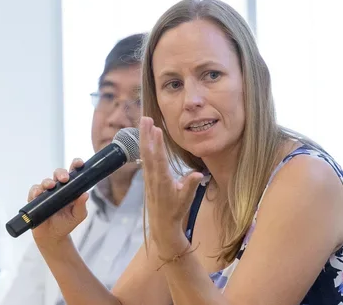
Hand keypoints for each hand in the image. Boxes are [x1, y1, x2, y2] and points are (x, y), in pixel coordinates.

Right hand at [28, 158, 89, 246]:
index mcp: (70, 188)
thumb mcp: (78, 215)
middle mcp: (58, 188)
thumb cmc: (67, 223)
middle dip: (61, 173)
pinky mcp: (35, 199)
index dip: (75, 165)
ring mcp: (46, 192)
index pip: (73, 173)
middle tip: (64, 179)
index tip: (79, 163)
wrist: (53, 236)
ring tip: (50, 186)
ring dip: (47, 181)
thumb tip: (85, 194)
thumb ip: (82, 205)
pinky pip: (34, 191)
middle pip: (58, 174)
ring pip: (45, 181)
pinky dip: (35, 191)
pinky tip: (38, 193)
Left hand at [139, 117, 202, 254]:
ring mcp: (148, 176)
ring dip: (143, 137)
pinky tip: (143, 138)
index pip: (159, 158)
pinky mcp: (147, 177)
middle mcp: (153, 176)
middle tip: (145, 118)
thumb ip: (191, 185)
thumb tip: (199, 174)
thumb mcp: (186, 199)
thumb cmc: (175, 211)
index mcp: (163, 180)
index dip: (157, 143)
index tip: (156, 129)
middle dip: (146, 134)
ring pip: (144, 153)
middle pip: (148, 152)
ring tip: (143, 122)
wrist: (162, 223)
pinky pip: (145, 158)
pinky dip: (144, 146)